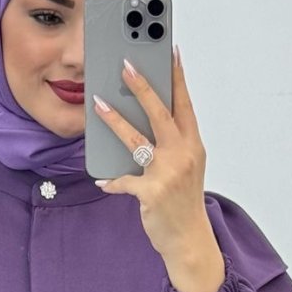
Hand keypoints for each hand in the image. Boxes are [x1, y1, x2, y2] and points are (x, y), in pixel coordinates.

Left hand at [92, 50, 226, 291]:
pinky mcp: (151, 193)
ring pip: (137, 139)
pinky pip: (124, 181)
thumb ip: (171, 144)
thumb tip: (144, 121)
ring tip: (98, 104)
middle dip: (142, 86)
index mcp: (193, 145)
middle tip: (126, 65)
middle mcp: (183, 155)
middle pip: (161, 113)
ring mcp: (168, 173)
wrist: (189, 240)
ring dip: (115, 120)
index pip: (184, 104)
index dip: (177, 77)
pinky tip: (102, 178)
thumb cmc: (183, 201)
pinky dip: (112, 180)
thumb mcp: (186, 167)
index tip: (170, 51)